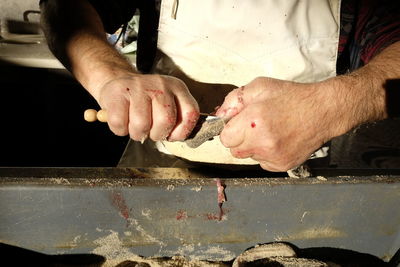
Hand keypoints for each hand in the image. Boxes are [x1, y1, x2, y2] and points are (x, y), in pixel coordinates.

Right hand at [97, 74, 199, 141]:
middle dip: (156, 134)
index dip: (181, 132)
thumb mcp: (168, 105)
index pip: (190, 114)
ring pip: (142, 125)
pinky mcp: (118, 91)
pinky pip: (120, 123)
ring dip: (137, 133)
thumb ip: (178, 120)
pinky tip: (123, 119)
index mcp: (178, 88)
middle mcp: (161, 84)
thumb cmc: (146, 102)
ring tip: (135, 125)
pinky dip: (120, 129)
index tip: (170, 134)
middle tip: (150, 130)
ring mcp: (139, 86)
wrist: (119, 84)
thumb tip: (176, 136)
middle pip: (166, 121)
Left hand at [216, 77, 335, 170]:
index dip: (230, 129)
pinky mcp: (283, 165)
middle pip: (234, 150)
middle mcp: (262, 142)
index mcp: (253, 121)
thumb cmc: (292, 97)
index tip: (238, 124)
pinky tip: (278, 140)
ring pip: (249, 157)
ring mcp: (273, 156)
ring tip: (270, 131)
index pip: (225, 138)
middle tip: (255, 126)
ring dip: (253, 147)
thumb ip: (233, 101)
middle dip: (240, 138)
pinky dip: (266, 154)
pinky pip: (263, 163)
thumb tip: (219, 116)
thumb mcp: (259, 87)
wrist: (323, 111)